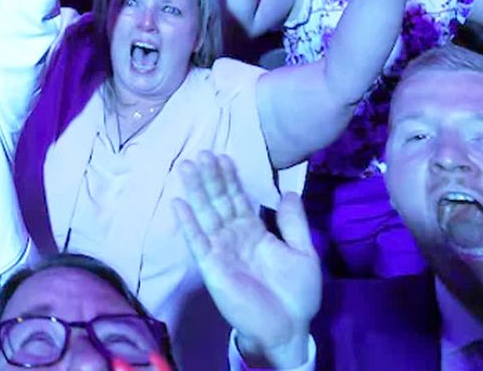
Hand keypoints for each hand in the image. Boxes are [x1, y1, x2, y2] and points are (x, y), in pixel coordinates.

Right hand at [173, 153, 319, 367]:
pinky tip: (179, 203)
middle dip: (210, 178)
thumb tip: (289, 192)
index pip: (238, 199)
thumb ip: (293, 224)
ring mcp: (221, 250)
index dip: (230, 179)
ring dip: (196, 191)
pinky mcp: (212, 266)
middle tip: (201, 153)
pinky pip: (198, 241)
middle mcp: (233, 236)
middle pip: (219, 201)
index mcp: (254, 232)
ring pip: (206, 215)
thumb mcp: (304, 253)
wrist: (287, 329)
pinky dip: (188, 223)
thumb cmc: (296, 294)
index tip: (223, 156)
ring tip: (187, 167)